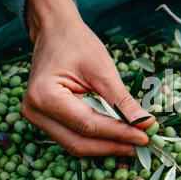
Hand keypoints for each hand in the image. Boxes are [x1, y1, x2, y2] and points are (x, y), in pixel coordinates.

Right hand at [23, 0, 154, 155]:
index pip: (88, 125)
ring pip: (76, 144)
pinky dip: (97, 140)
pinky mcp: (47, 120)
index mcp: (45, 96)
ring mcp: (38, 118)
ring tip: (133, 144)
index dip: (119, 134)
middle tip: (142, 145)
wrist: (55, 32)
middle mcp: (35, 112)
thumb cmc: (76, 44)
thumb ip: (122, 100)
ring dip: (106, 147)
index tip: (145, 136)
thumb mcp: (103, 69)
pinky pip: (73, 137)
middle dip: (113, 146)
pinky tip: (118, 138)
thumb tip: (145, 123)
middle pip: (79, 142)